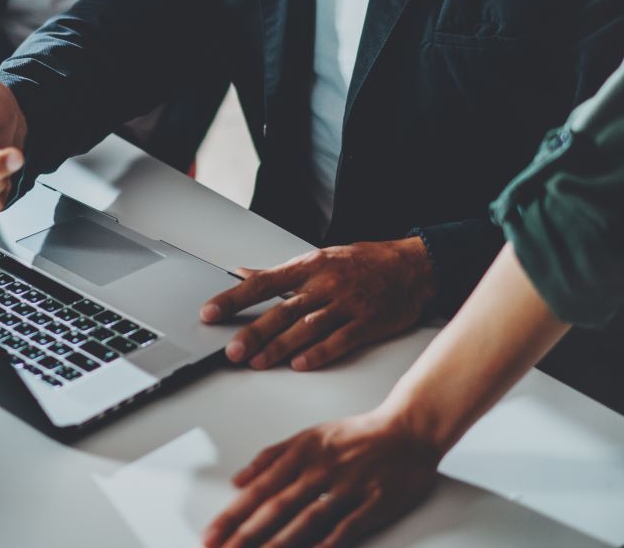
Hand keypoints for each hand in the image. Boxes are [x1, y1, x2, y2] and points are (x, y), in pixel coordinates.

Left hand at [200, 238, 434, 371]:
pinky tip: (300, 365)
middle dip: (254, 332)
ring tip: (257, 363)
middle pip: (282, 310)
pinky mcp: (366, 323)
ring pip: (307, 328)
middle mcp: (325, 284)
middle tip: (232, 350)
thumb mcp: (320, 259)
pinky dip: (318, 353)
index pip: (262, 283)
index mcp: (309, 266)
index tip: (210, 312)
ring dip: (280, 347)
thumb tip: (242, 273)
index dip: (233, 298)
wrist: (413, 266)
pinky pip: (339, 341)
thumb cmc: (364, 262)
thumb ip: (280, 272)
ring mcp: (346, 305)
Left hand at [204, 408, 442, 547]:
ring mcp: (348, 486)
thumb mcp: (309, 435)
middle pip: (277, 506)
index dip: (233, 513)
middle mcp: (321, 468)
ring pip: (307, 518)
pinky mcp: (374, 501)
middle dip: (245, 533)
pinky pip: (347, 526)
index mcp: (302, 452)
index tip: (210, 534)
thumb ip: (271, 457)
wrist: (408, 430)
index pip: (260, 488)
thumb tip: (237, 480)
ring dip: (279, 543)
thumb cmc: (357, 435)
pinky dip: (328, 542)